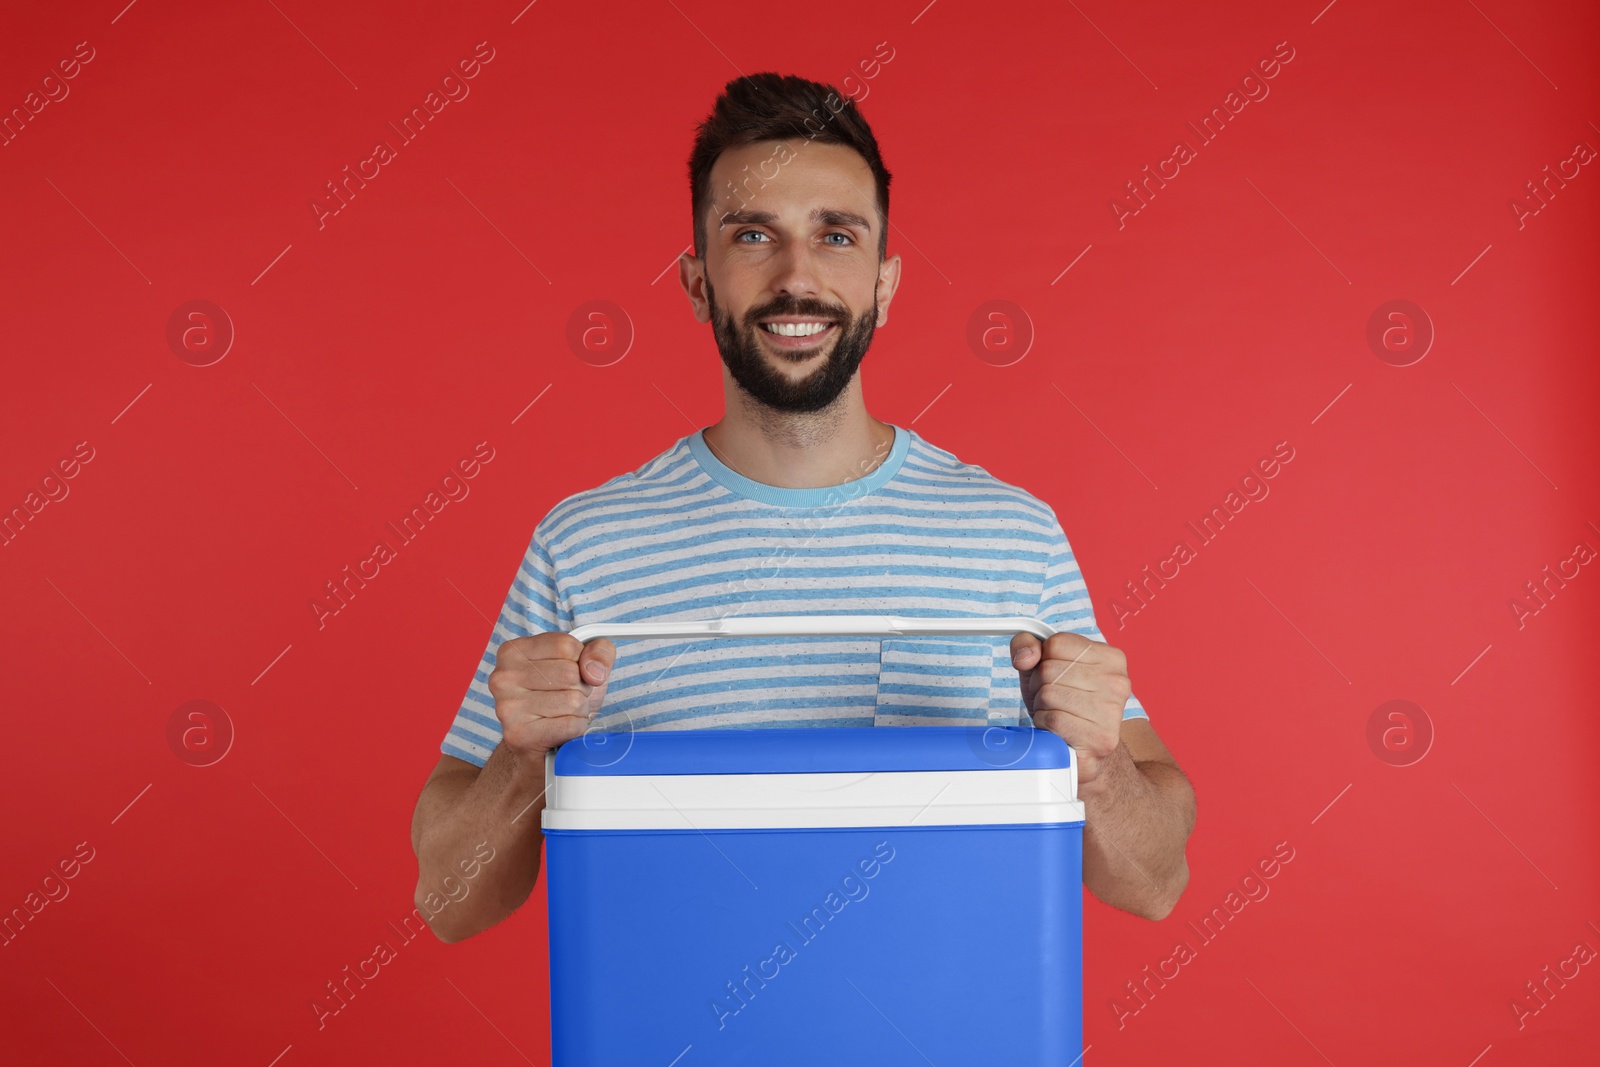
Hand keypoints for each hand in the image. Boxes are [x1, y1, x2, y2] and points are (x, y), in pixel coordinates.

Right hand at [487, 632, 616, 761]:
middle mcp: (503, 677)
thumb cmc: (560, 698)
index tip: (569, 674)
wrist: (540, 744)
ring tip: (563, 714)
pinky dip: (576, 729)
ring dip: (579, 711)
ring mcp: (507, 706)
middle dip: (580, 689)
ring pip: (572, 700)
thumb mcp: (583, 665)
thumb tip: (594, 671)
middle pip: (570, 673)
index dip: (580, 662)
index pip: (566, 646)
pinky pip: (570, 725)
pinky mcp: (519, 734)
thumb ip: (599, 652)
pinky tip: (560, 730)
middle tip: (565, 698)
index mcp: (513, 651)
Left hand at [1010, 631, 1130, 797]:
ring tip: (1058, 715)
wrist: (1085, 750)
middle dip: (1040, 686)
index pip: (1056, 643)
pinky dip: (1045, 725)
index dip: (1043, 660)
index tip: (1054, 676)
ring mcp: (1111, 711)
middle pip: (1049, 669)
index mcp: (1111, 658)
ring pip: (1048, 694)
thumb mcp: (1043, 666)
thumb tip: (1024, 656)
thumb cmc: (1065, 705)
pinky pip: (1052, 720)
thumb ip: (1027, 646)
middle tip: (1055, 701)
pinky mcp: (1100, 739)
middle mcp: (1118, 682)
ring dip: (1042, 707)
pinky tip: (1058, 730)